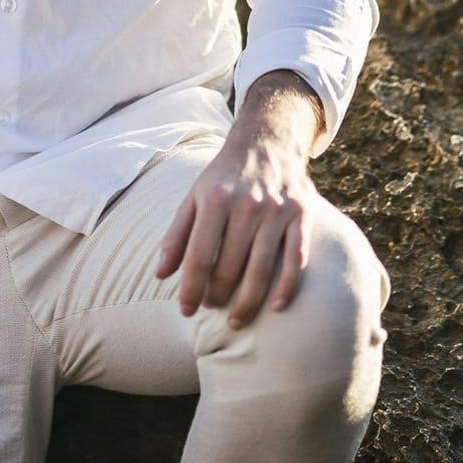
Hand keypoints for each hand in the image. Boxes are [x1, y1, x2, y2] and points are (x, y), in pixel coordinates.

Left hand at [153, 131, 316, 329]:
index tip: (185, 310)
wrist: (267, 142)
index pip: (199, 256)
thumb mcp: (194, 197)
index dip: (190, 288)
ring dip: (247, 302)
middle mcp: (247, 206)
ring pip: (261, 269)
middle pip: (229, 267)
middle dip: (217, 296)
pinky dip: (286, 287)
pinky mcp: (302, 215)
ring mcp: (277, 211)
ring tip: (235, 320)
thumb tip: (160, 275)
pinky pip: (296, 260)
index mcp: (215, 200)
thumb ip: (176, 235)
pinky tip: (275, 307)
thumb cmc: (224, 177)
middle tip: (212, 309)